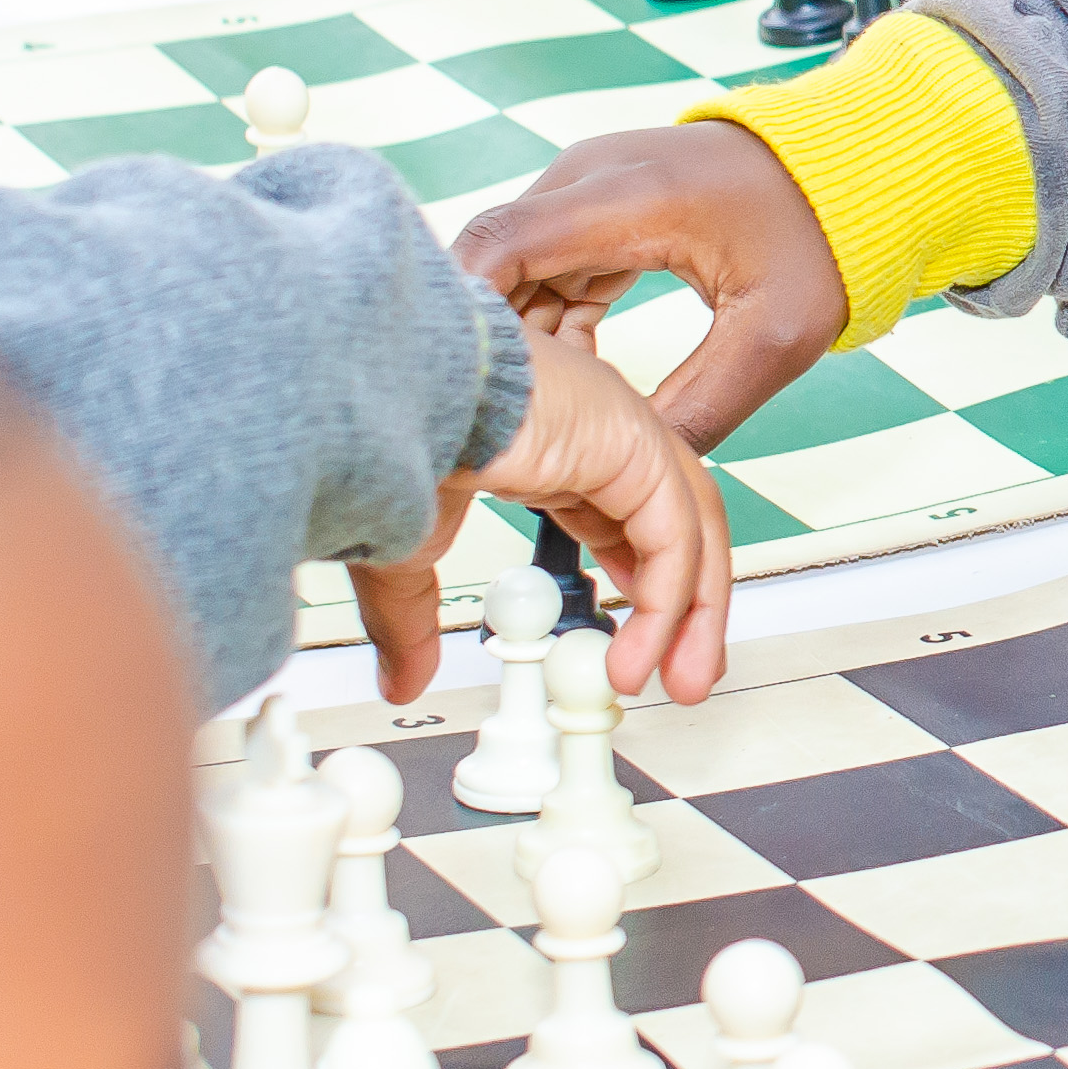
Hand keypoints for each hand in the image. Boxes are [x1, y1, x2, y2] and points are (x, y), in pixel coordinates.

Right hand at [348, 332, 735, 706]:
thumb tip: (404, 675)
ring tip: (679, 681)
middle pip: (676, 519)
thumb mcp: (405, 551)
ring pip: (688, 527)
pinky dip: (666, 601)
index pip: (628, 509)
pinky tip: (640, 652)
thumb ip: (413, 617)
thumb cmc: (382, 432)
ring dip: (691, 613)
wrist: (375, 387)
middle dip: (688, 603)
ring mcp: (620, 426)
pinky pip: (671, 534)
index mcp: (555, 437)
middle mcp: (599, 424)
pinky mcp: (631, 440)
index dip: (644, 572)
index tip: (642, 626)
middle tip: (682, 672)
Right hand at [458, 124, 845, 449]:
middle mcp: (591, 176)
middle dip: (494, 342)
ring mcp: (590, 185)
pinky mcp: (598, 202)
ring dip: (523, 336)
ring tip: (550, 402)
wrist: (846, 172)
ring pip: (514, 267)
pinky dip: (550, 317)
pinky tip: (576, 369)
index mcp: (628, 196)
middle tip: (509, 415)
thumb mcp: (771, 340)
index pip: (498, 246)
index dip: (466, 320)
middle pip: (493, 261)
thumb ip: (698, 408)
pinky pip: (545, 263)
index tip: (471, 391)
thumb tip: (627, 474)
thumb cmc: (819, 239)